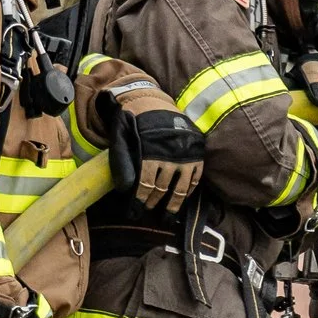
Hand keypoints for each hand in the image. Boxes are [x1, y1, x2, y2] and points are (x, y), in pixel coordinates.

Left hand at [99, 85, 205, 210]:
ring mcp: (186, 156)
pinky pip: (194, 179)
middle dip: (153, 202)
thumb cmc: (134, 121)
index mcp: (151, 153)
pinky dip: (188, 191)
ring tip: (167, 215)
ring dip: (173, 204)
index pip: (145, 184)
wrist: (154, 101)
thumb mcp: (121, 136)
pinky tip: (182, 198)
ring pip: (181, 188)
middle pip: (162, 188)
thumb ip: (122, 160)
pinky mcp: (196, 154)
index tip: (134, 212)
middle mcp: (170, 157)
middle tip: (147, 211)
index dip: (139, 200)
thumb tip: (125, 188)